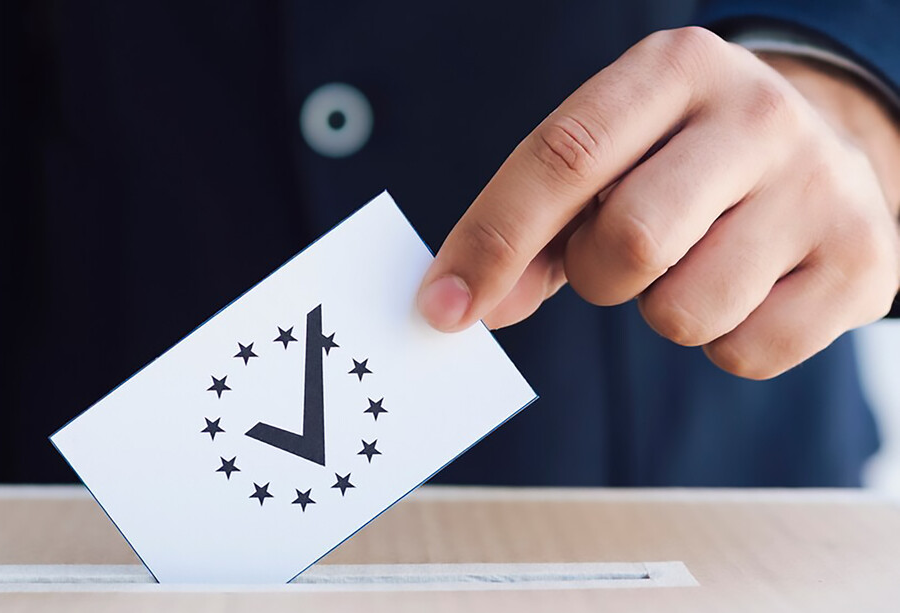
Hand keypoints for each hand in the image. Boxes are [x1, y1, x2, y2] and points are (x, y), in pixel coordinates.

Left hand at [417, 27, 899, 378]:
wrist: (820, 157)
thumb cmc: (681, 161)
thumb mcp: (610, 159)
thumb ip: (532, 227)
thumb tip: (463, 305)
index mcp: (675, 68)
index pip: (562, 157)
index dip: (491, 240)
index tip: (443, 307)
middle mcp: (758, 114)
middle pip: (628, 242)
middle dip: (594, 276)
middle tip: (613, 258)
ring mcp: (821, 188)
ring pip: (682, 311)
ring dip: (660, 310)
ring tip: (693, 262)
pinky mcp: (863, 264)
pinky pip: (743, 353)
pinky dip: (722, 341)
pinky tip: (746, 288)